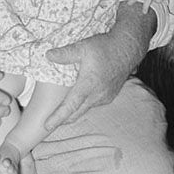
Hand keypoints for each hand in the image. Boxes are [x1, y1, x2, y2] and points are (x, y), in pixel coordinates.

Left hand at [43, 3, 154, 131]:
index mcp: (88, 85)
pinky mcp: (110, 96)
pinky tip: (80, 100)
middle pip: (76, 113)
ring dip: (74, 111)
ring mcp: (105, 97)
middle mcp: (97, 95)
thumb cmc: (105, 47)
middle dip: (62, 120)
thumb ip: (65, 54)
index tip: (46, 126)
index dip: (58, 117)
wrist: (127, 49)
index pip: (70, 106)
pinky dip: (85, 104)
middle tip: (48, 124)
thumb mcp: (83, 47)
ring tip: (62, 112)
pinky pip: (94, 104)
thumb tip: (48, 56)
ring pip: (85, 108)